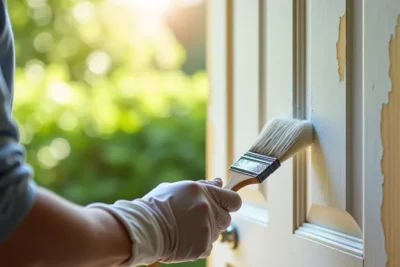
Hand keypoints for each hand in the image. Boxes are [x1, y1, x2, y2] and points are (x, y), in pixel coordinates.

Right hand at [88, 178, 241, 265]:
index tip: (224, 206)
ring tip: (185, 228)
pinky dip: (199, 244)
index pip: (233, 199)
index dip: (229, 203)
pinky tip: (184, 238)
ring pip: (217, 233)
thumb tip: (219, 181)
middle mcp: (207, 208)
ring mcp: (206, 228)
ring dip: (206, 231)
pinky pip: (208, 246)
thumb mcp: (179, 189)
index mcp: (202, 191)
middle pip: (226, 218)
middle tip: (197, 219)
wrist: (142, 228)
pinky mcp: (202, 246)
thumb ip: (203, 186)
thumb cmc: (156, 207)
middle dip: (216, 218)